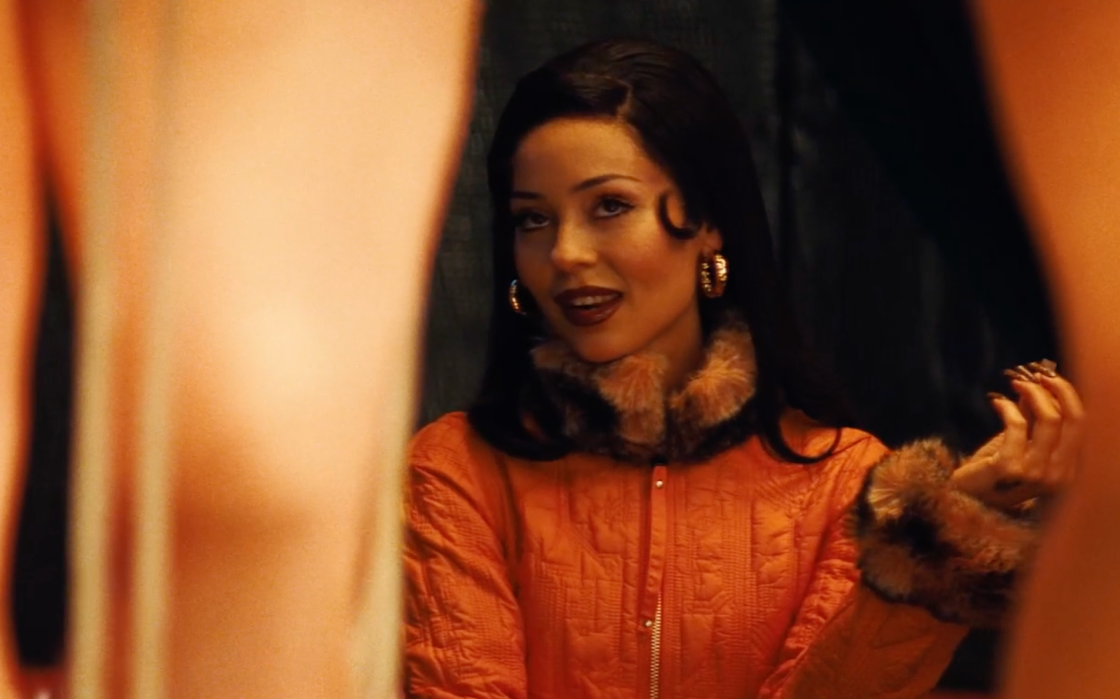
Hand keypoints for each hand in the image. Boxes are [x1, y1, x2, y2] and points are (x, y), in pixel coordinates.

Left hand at [950, 361, 1084, 510]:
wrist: (964, 499)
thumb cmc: (992, 473)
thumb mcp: (1019, 443)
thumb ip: (1033, 419)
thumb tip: (1040, 385)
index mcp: (1068, 471)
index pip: (1082, 426)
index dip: (1069, 396)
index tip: (1051, 378)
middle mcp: (1060, 476)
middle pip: (1074, 420)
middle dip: (1057, 390)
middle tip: (1036, 375)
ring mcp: (1037, 474)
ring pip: (1049, 419)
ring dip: (1033, 393)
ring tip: (1015, 383)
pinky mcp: (1011, 468)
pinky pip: (1017, 425)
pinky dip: (1008, 407)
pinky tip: (997, 402)